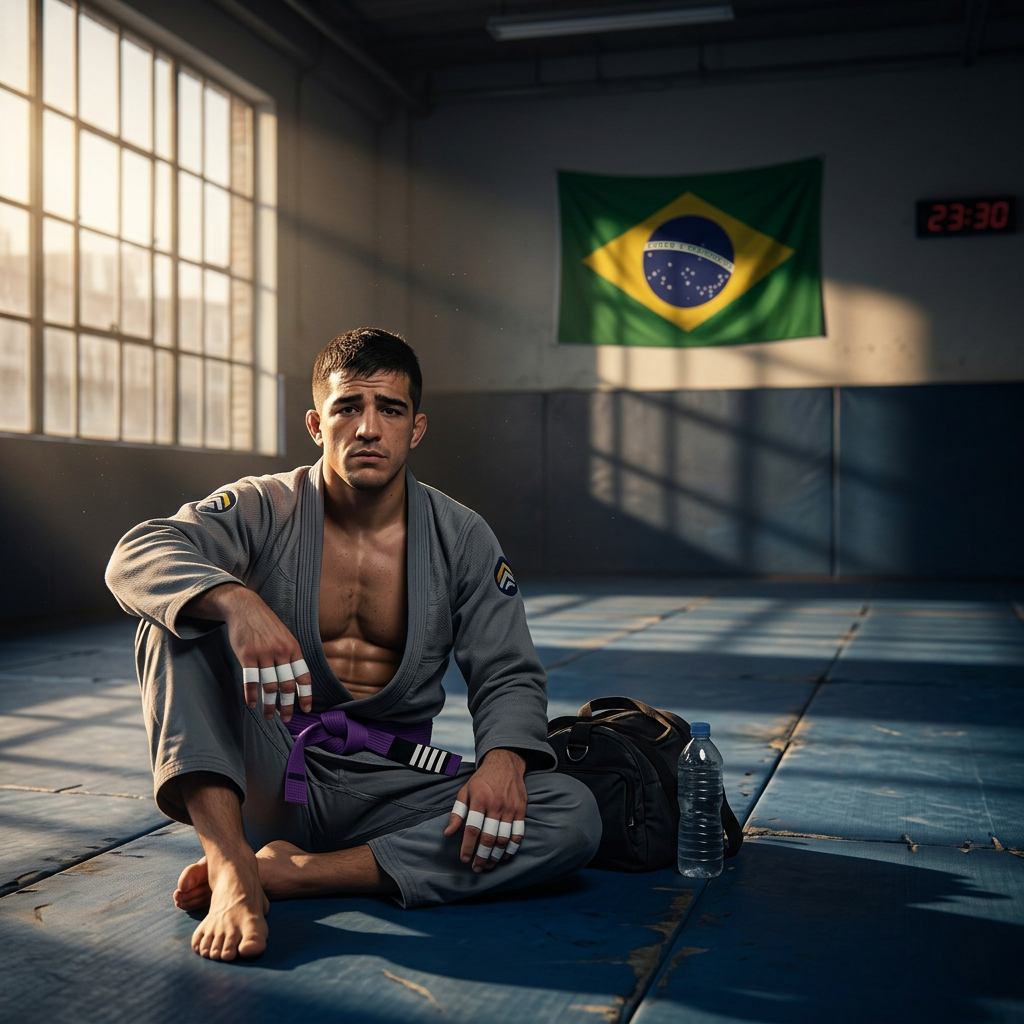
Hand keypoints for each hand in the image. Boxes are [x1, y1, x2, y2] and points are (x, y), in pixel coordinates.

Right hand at [183, 584, 312, 722]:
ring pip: (270, 686)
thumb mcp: (285, 636)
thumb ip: (290, 656)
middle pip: (287, 685)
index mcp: (293, 648)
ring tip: (269, 716)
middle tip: (287, 718)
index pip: (303, 676)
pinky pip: (251, 680)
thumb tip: (294, 680)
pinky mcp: (247, 655)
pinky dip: (251, 695)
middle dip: (288, 705)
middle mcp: (281, 652)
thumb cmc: (266, 624)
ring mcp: (264, 654)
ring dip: (270, 705)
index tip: (306, 709)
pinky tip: (252, 704)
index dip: (306, 694)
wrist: (246, 607)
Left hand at [444, 749, 526, 871]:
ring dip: (496, 856)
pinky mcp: (521, 809)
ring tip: (488, 865)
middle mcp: (496, 804)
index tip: (464, 860)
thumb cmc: (482, 779)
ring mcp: (510, 807)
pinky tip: (505, 856)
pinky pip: (518, 833)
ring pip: (504, 839)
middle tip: (477, 868)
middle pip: (489, 837)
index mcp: (479, 799)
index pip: (472, 829)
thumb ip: (457, 813)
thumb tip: (448, 833)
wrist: (505, 762)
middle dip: (482, 856)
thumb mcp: (465, 791)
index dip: (468, 847)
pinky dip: (512, 848)